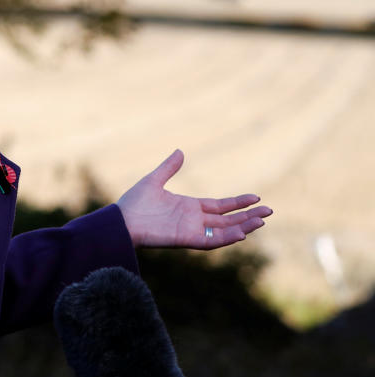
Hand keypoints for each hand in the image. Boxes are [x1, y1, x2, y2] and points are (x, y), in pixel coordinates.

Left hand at [116, 149, 272, 249]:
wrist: (121, 220)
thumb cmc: (133, 203)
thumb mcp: (154, 180)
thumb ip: (169, 168)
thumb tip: (180, 151)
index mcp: (189, 207)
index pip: (220, 206)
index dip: (238, 203)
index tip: (256, 198)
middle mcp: (193, 220)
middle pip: (228, 219)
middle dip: (248, 216)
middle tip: (270, 212)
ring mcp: (191, 231)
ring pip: (224, 230)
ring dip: (243, 226)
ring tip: (262, 221)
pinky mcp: (185, 239)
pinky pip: (210, 241)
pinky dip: (226, 237)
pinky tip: (242, 232)